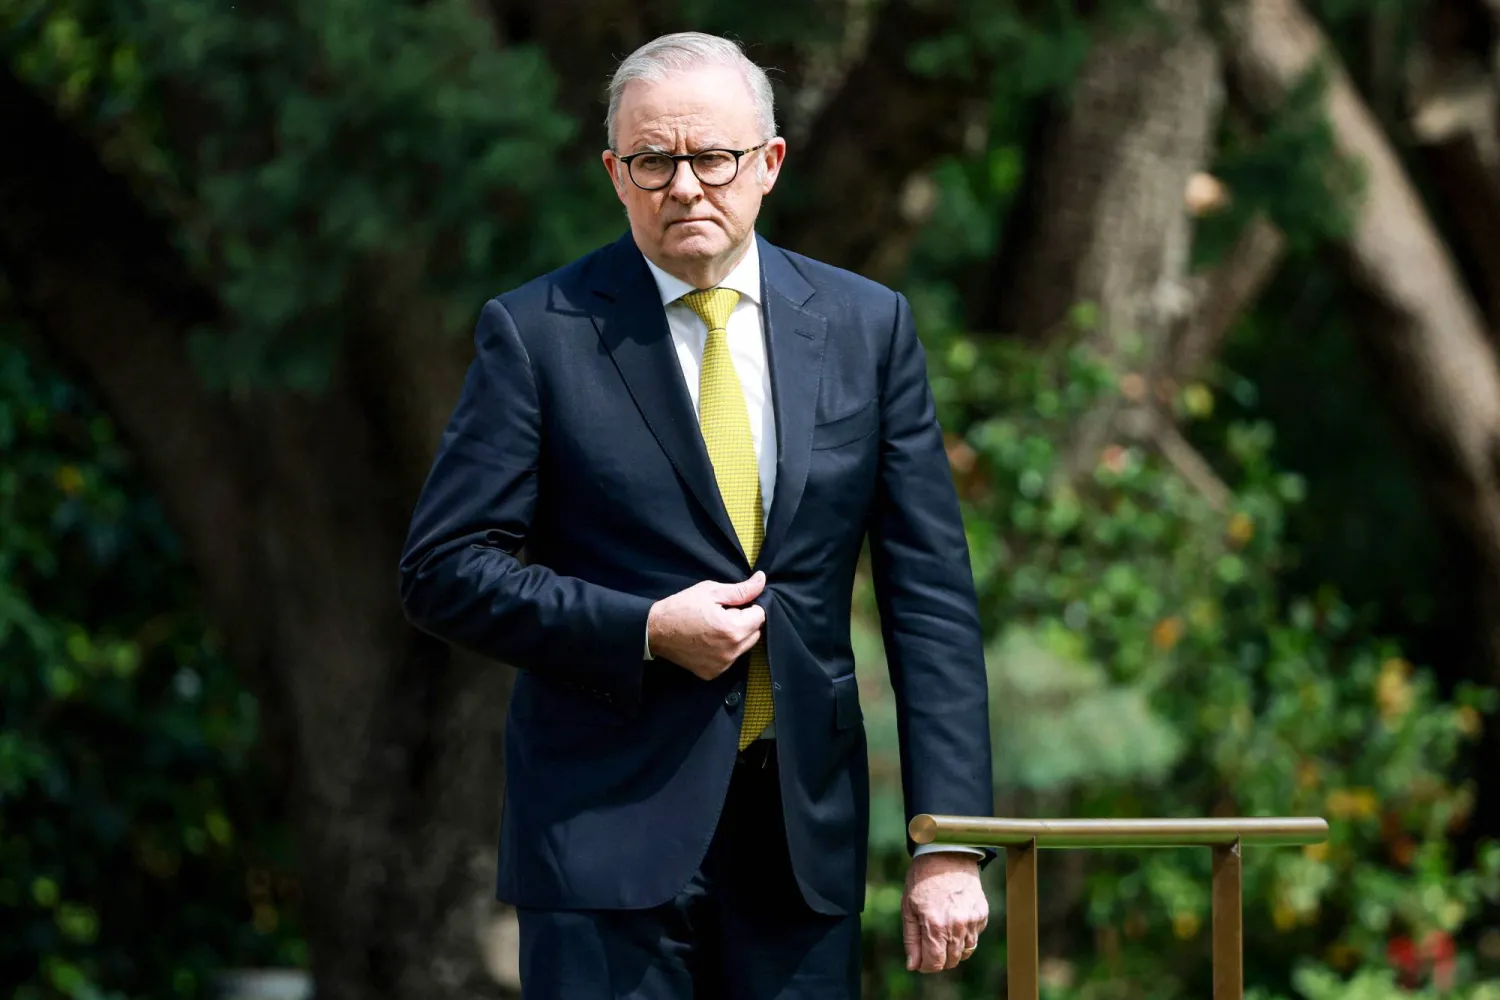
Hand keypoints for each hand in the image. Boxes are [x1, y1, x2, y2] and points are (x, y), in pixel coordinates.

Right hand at [647, 572, 766, 679]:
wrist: (654, 630)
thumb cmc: (681, 607)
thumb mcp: (711, 591)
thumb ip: (741, 589)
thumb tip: (762, 580)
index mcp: (733, 629)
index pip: (760, 616)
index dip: (748, 607)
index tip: (731, 605)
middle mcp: (731, 651)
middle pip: (755, 633)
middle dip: (744, 622)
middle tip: (721, 615)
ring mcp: (722, 665)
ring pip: (743, 647)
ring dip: (736, 637)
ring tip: (713, 628)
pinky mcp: (712, 673)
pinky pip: (729, 659)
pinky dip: (724, 650)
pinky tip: (708, 641)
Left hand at [902, 853, 988, 972]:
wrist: (946, 854)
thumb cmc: (923, 879)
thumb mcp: (908, 907)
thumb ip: (911, 939)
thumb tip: (913, 966)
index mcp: (935, 925)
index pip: (935, 963)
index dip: (926, 966)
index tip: (921, 960)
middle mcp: (957, 926)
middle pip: (951, 961)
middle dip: (939, 958)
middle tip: (929, 944)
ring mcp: (972, 920)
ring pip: (965, 952)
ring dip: (952, 948)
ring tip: (942, 930)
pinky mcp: (982, 914)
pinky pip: (974, 937)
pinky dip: (964, 935)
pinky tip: (954, 919)